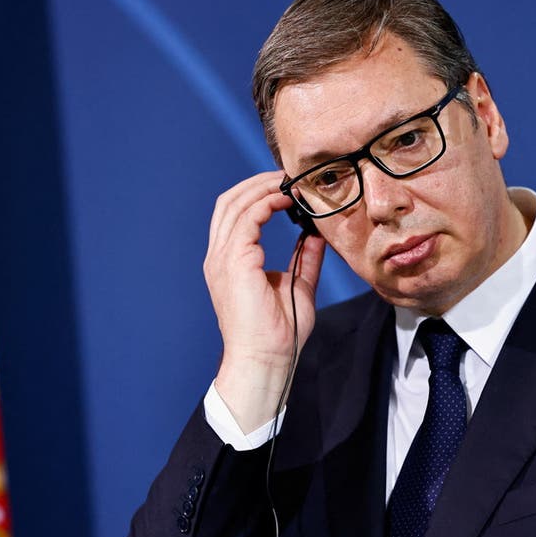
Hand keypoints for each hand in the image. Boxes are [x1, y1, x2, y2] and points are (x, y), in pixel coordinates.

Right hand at [204, 171, 325, 432]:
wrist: (267, 360)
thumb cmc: (279, 334)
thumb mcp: (298, 286)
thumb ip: (304, 258)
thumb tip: (316, 233)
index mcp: (229, 262)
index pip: (235, 214)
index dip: (258, 194)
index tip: (288, 187)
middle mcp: (219, 257)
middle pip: (229, 202)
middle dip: (257, 183)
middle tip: (288, 175)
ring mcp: (223, 259)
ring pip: (235, 204)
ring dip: (263, 188)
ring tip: (290, 182)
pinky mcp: (234, 263)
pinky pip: (246, 219)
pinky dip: (266, 203)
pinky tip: (286, 201)